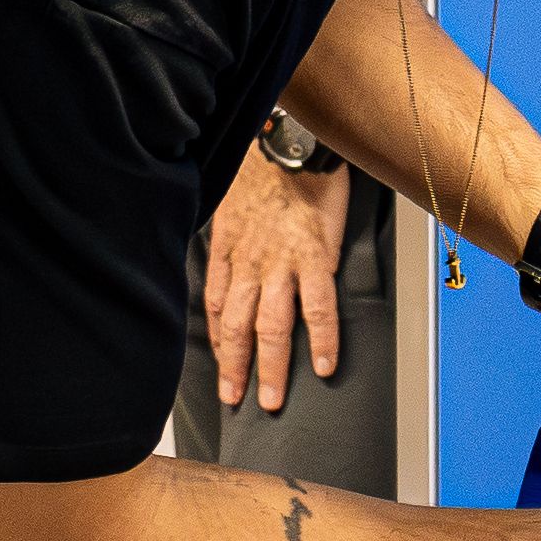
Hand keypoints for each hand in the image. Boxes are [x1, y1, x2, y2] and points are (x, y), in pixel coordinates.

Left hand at [206, 154, 352, 408]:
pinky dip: (322, 339)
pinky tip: (324, 364)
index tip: (222, 366)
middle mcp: (250, 263)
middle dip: (236, 368)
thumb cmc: (262, 167)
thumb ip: (232, 240)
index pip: (216, 307)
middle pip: (238, 326)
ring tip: (273, 398)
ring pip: (271, 326)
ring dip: (271, 366)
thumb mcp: (230, 204)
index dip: (218, 341)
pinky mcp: (315, 256)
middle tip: (237, 399)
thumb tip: (231, 265)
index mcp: (228, 251)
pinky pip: (318, 306)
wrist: (290, 140)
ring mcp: (282, 263)